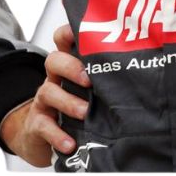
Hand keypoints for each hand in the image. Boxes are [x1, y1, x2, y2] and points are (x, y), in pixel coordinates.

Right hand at [0, 24, 92, 166]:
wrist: (39, 136)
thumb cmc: (72, 106)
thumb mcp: (84, 88)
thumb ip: (103, 78)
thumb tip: (138, 73)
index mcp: (67, 66)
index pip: (63, 40)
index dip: (69, 33)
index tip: (83, 34)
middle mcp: (53, 79)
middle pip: (54, 61)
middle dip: (71, 67)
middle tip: (89, 80)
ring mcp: (43, 101)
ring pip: (48, 91)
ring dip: (68, 102)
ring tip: (84, 113)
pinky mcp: (37, 124)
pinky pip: (43, 126)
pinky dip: (57, 135)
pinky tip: (70, 143)